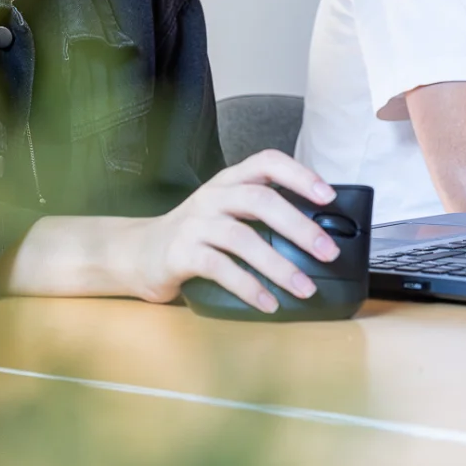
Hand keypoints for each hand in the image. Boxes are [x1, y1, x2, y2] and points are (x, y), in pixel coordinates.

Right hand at [115, 151, 337, 313]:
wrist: (138, 253)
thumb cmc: (194, 236)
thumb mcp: (226, 214)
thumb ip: (261, 216)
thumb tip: (317, 236)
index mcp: (229, 182)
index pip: (267, 162)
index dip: (300, 175)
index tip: (328, 196)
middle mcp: (212, 197)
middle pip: (261, 200)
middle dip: (300, 226)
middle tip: (327, 252)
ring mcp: (194, 224)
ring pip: (243, 237)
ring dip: (279, 265)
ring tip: (304, 288)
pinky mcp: (180, 253)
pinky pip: (220, 268)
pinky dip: (248, 287)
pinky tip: (268, 303)